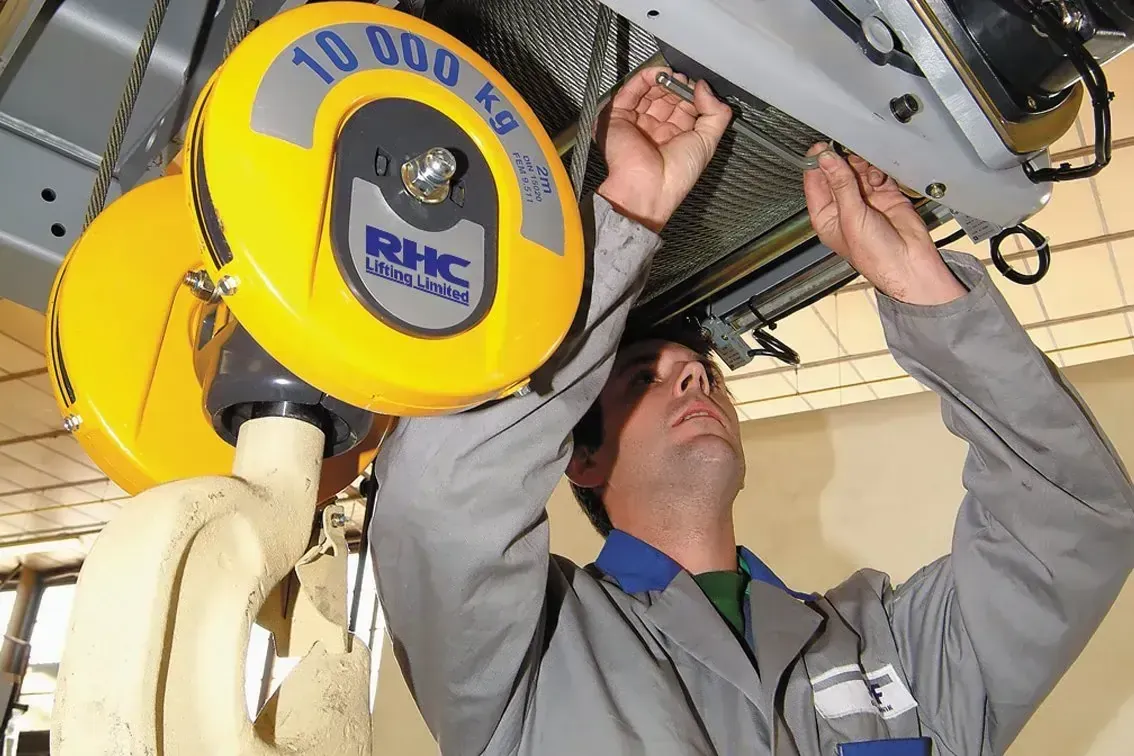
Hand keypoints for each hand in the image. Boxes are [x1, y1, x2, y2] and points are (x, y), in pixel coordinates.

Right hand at [595, 67, 731, 232]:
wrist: (647, 188)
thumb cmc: (675, 176)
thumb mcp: (708, 142)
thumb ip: (716, 112)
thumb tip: (705, 87)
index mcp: (675, 138)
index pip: (684, 106)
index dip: (692, 94)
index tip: (699, 88)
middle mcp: (654, 129)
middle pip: (666, 96)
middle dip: (677, 86)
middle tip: (684, 81)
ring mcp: (636, 122)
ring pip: (648, 91)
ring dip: (661, 80)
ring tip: (672, 77)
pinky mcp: (617, 118)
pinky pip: (630, 92)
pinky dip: (644, 78)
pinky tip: (658, 74)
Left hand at [802, 143, 966, 305]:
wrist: (909, 263)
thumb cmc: (875, 255)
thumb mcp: (851, 216)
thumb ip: (840, 184)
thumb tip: (826, 159)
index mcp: (826, 216)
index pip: (814, 183)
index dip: (817, 164)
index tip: (821, 148)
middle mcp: (844, 207)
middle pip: (837, 173)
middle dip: (844, 163)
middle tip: (849, 155)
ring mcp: (865, 200)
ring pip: (858, 171)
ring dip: (862, 166)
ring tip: (867, 171)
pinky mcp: (885, 194)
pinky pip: (878, 174)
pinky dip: (879, 172)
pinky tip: (880, 178)